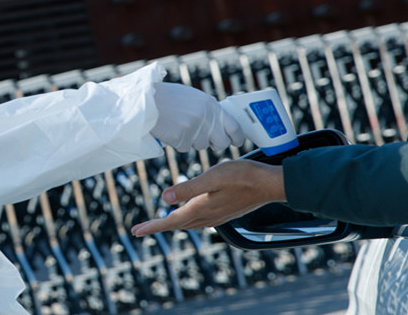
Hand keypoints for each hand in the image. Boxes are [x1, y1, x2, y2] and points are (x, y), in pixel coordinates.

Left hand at [130, 159, 286, 235]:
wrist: (271, 184)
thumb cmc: (243, 176)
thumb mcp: (212, 177)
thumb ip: (188, 188)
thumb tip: (164, 199)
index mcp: (201, 209)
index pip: (170, 221)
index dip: (152, 226)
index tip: (136, 231)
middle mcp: (208, 216)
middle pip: (177, 224)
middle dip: (158, 226)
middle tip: (141, 229)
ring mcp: (217, 216)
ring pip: (188, 223)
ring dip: (172, 223)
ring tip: (159, 222)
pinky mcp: (224, 212)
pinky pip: (199, 220)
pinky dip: (186, 218)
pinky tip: (186, 214)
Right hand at [149, 82, 244, 151]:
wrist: (146, 101)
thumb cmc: (167, 97)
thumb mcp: (193, 97)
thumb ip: (207, 110)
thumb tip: (219, 123)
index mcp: (211, 105)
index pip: (234, 126)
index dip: (237, 137)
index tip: (236, 141)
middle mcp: (206, 118)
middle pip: (220, 142)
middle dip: (214, 143)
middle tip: (205, 139)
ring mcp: (194, 129)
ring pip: (201, 145)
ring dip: (192, 140)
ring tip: (179, 126)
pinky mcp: (182, 139)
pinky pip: (185, 147)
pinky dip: (178, 142)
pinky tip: (171, 130)